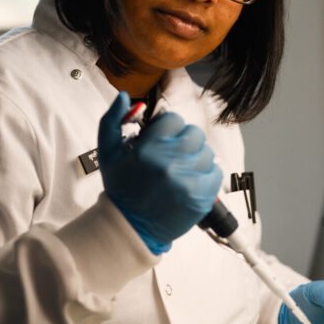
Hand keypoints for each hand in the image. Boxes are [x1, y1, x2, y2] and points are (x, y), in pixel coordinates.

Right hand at [98, 91, 222, 254]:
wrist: (130, 228)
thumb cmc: (120, 189)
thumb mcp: (107, 153)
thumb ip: (112, 120)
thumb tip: (123, 95)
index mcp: (149, 149)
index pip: (174, 120)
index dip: (167, 129)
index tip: (160, 142)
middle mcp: (171, 163)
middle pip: (194, 133)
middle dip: (183, 142)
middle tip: (170, 157)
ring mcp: (189, 181)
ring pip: (207, 152)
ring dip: (195, 158)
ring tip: (178, 171)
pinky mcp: (202, 197)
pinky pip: (216, 173)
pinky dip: (205, 176)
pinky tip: (188, 182)